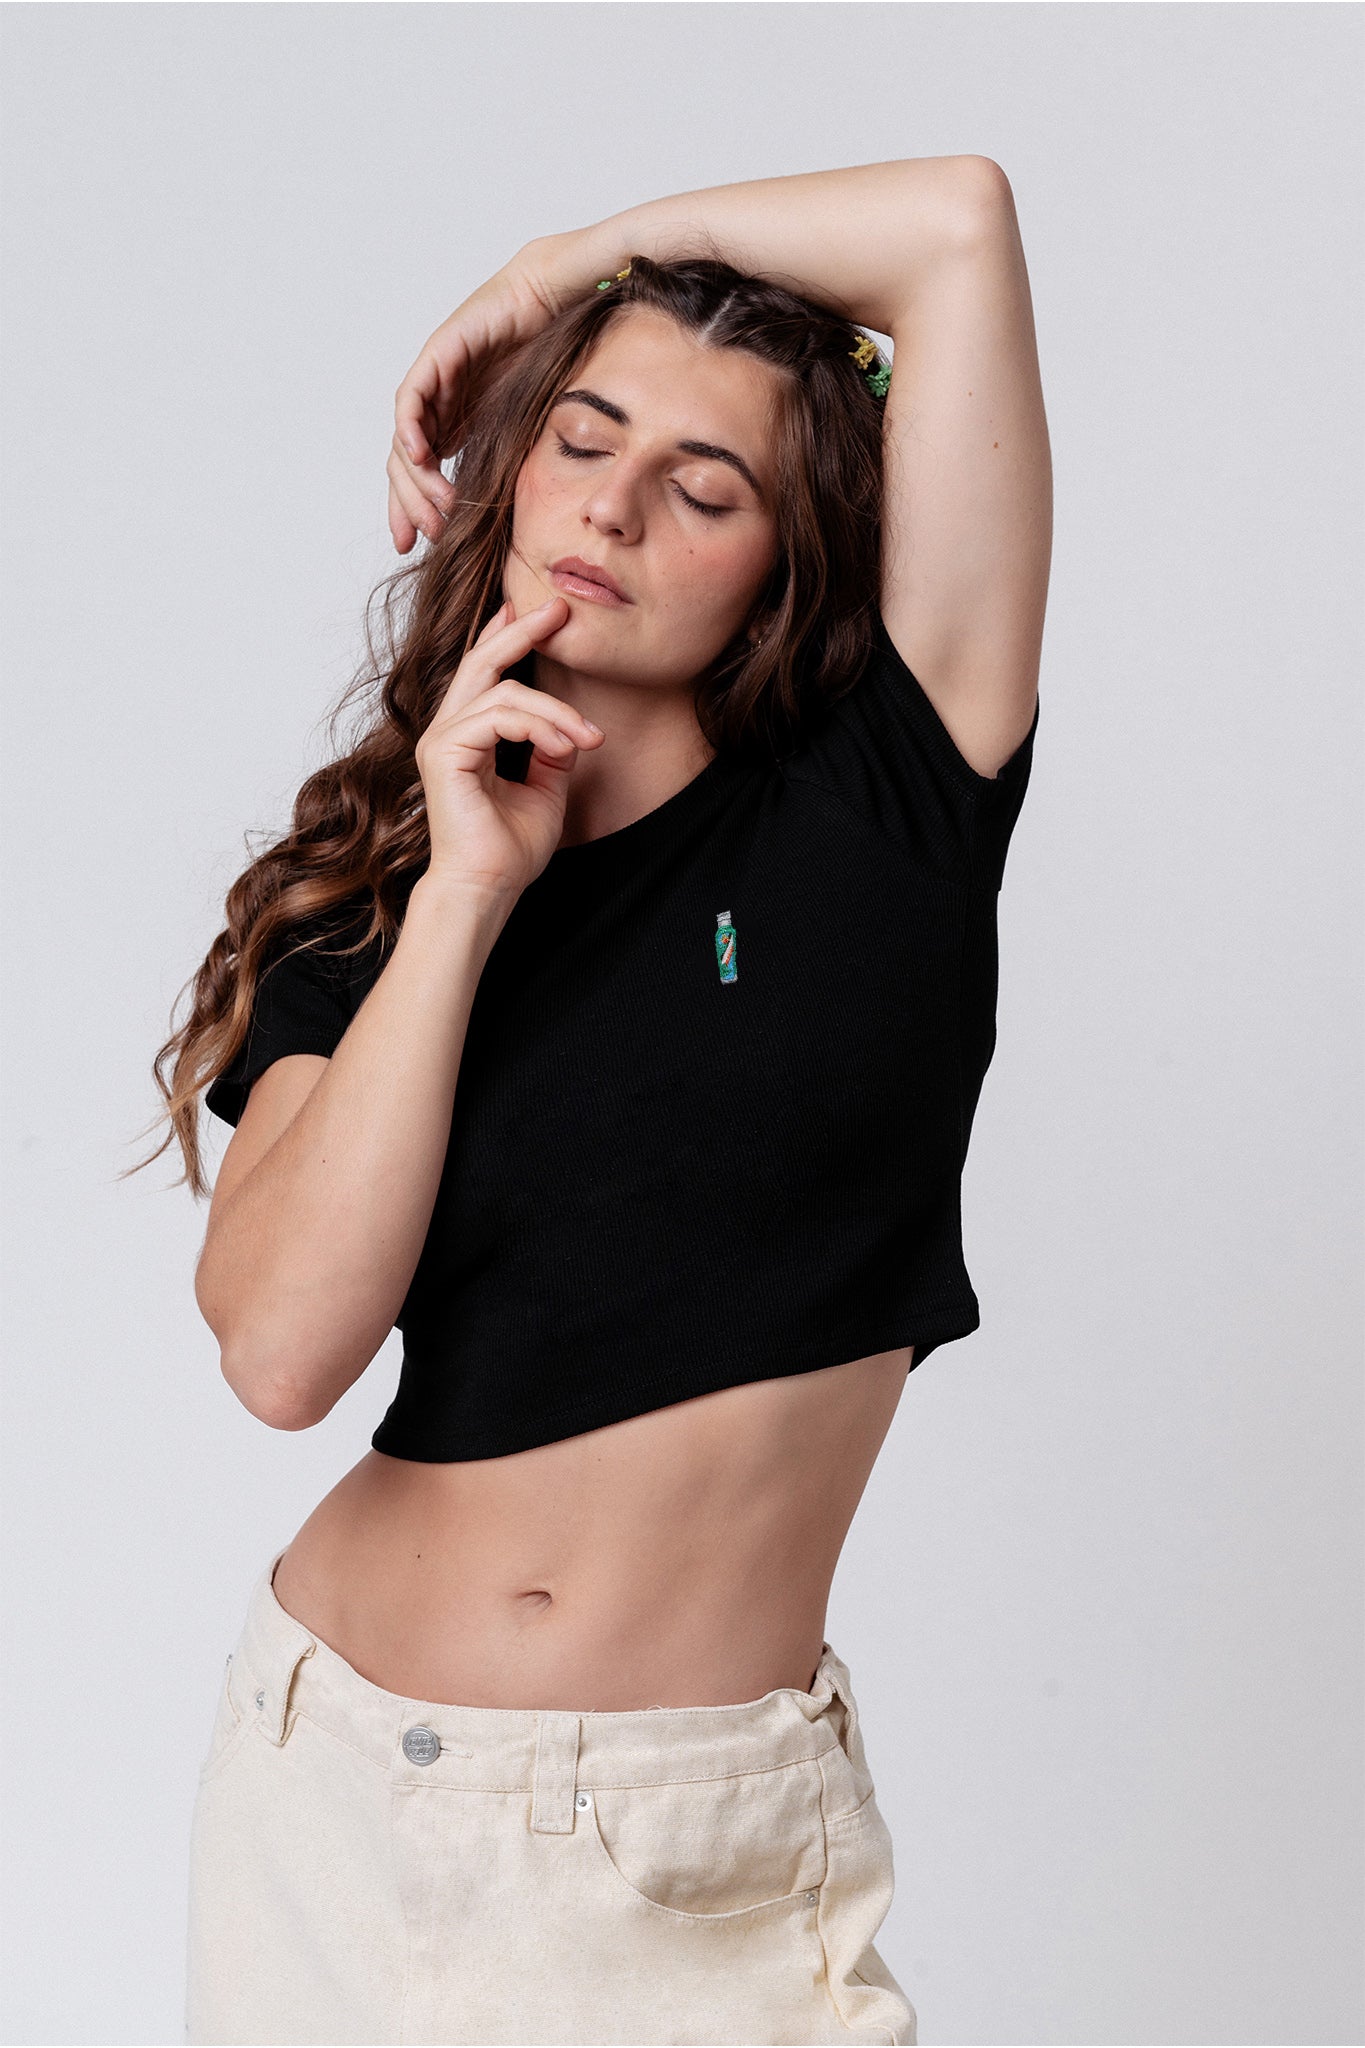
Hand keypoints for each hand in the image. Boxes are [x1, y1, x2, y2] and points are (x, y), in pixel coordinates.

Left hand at [387, 240, 572, 554]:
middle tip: (428, 537)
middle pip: (405, 464)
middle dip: (411, 505)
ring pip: (404, 438)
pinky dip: (411, 428)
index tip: (420, 544)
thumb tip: (520, 520)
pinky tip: (423, 456)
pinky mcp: (439, 356)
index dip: (413, 509)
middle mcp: (439, 405)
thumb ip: (515, 461)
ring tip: (438, 510)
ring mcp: (435, 381)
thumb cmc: (551, 355)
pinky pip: (412, 399)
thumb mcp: (531, 426)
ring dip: (415, 479)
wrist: (552, 300)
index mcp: (455, 422)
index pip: (420, 473)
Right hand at [414, 592, 603, 899]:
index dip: (508, 638)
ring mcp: (442, 740)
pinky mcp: (446, 752)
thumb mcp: (545, 790)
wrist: (487, 888)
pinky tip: (566, 746)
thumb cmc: (509, 850)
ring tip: (587, 737)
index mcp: (465, 738)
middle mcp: (447, 732)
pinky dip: (540, 726)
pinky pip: (500, 716)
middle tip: (557, 609)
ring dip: (556, 711)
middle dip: (521, 631)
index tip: (541, 615)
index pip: (484, 674)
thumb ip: (551, 753)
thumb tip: (569, 728)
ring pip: (505, 692)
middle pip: (482, 662)